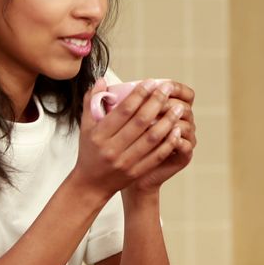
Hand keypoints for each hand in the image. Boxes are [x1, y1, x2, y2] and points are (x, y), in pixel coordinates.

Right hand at [72, 78, 183, 197]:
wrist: (91, 184)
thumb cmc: (89, 151)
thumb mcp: (86, 126)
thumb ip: (91, 102)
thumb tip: (102, 79)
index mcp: (100, 135)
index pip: (123, 111)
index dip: (139, 95)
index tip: (151, 82)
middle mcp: (112, 148)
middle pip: (140, 122)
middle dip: (156, 102)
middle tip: (168, 88)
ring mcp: (126, 162)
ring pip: (152, 138)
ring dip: (167, 121)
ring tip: (178, 107)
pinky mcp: (137, 172)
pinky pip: (157, 155)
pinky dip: (169, 142)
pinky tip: (177, 130)